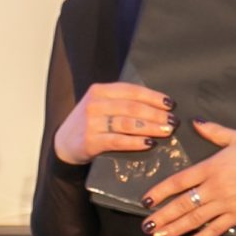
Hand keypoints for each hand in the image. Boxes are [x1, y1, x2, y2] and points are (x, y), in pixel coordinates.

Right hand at [53, 81, 175, 166]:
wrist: (63, 145)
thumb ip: (121, 102)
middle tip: (172, 121)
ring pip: (127, 123)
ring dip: (151, 127)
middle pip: (132, 107)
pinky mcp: (90, 141)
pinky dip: (136, 142)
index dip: (153, 97)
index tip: (171, 104)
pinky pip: (118, 141)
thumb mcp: (100, 106)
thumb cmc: (89, 124)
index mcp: (99, 91)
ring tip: (166, 131)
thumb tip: (157, 106)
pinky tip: (149, 143)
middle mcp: (94, 104)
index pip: (131, 91)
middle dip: (156, 114)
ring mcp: (91, 123)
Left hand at [141, 121, 235, 235]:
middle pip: (183, 204)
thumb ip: (213, 131)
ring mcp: (225, 204)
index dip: (161, 191)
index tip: (146, 200)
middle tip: (145, 226)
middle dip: (163, 216)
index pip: (179, 181)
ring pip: (195, 219)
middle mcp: (214, 188)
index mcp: (211, 168)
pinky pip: (215, 229)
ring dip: (175, 228)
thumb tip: (194, 122)